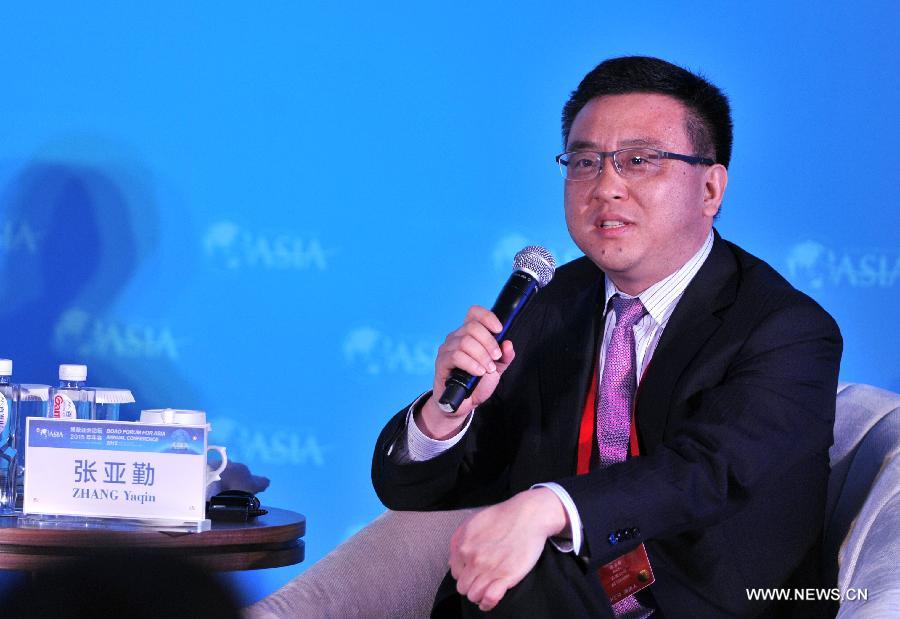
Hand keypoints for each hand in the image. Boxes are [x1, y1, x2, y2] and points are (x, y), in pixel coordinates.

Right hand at [415, 305, 515, 438]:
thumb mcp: (497, 369)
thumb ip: (504, 356)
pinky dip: (471, 364)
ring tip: (487, 369)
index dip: (487, 317)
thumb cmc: (477, 383)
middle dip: (489, 343)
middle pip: (472, 327)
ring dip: (481, 356)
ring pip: (465, 342)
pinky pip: (456, 356)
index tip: (499, 330)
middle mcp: (456, 337)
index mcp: (469, 334)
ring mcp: (447, 348)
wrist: (463, 404)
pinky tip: (478, 372)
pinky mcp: (441, 362)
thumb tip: (508, 344)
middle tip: (495, 358)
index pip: (474, 313)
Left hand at [449, 488, 568, 611]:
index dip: (464, 574)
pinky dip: (488, 603)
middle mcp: (473, 558)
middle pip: (462, 587)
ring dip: (478, 595)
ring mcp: (489, 568)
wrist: (528, 515)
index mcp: (463, 545)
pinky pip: (489, 598)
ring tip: (486, 590)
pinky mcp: (506, 576)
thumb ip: (458, 541)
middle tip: (480, 581)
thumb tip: (451, 562)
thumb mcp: (472, 522)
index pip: (455, 572)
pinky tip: (489, 601)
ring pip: (473, 595)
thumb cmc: (502, 517)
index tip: (472, 572)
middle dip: (470, 586)